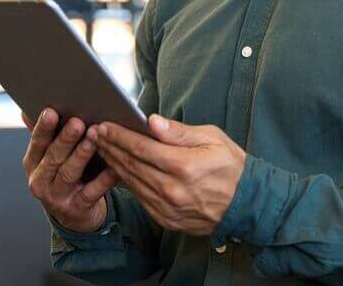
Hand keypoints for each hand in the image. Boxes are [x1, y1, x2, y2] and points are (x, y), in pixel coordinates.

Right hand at [22, 108, 119, 232]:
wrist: (73, 216)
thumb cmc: (63, 176)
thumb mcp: (49, 158)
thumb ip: (45, 135)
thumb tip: (27, 110)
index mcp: (33, 163)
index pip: (37, 143)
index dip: (43, 128)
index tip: (51, 111)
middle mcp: (41, 180)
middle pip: (53, 157)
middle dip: (65, 139)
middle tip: (77, 122)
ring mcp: (57, 197)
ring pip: (69, 173)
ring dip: (82, 154)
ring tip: (94, 138)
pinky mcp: (77, 208)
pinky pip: (91, 192)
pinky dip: (103, 179)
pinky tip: (113, 167)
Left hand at [90, 115, 246, 235]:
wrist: (247, 204)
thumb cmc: (232, 167)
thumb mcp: (212, 139)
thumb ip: (179, 132)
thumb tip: (152, 122)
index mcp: (183, 165)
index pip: (141, 147)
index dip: (118, 136)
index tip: (104, 125)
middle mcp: (172, 189)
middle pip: (131, 164)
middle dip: (110, 147)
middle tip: (95, 134)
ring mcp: (168, 208)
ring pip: (131, 182)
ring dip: (114, 164)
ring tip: (102, 148)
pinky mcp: (167, 219)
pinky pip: (140, 198)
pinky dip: (127, 183)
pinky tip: (119, 170)